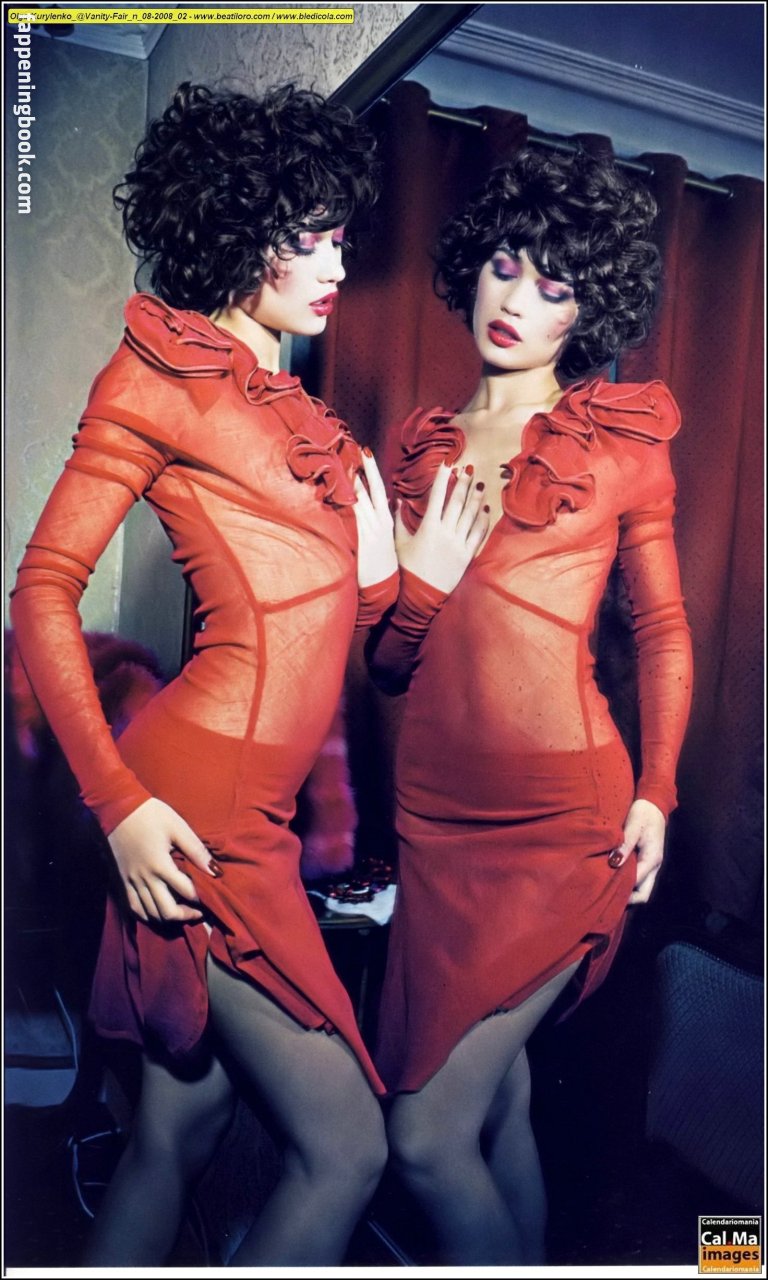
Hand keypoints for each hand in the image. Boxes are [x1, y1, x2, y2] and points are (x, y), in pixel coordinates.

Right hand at [108, 797, 219, 923]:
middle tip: (198, 912)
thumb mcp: (178, 827)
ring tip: (181, 913)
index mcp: (160, 865)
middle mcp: (145, 878)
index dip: (201, 898)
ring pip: (150, 913)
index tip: (210, 898)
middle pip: (167, 911)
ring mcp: (131, 881)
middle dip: (186, 915)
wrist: (118, 808)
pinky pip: (134, 908)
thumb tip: (215, 871)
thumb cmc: (151, 814)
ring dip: (168, 918)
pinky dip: (147, 915)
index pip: (186, 891)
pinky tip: (157, 912)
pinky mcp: (122, 881)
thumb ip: (197, 851)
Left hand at [353, 449, 397, 588]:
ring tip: (343, 463)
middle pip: (370, 489)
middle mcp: (379, 521)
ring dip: (351, 482)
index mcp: (386, 520)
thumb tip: (389, 501)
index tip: (365, 451)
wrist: (384, 588)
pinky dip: (346, 502)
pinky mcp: (361, 539)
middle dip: (364, 469)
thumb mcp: (390, 539)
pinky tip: (338, 491)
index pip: (378, 488)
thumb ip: (387, 519)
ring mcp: (370, 530)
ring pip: (359, 500)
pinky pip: (353, 516)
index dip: (372, 470)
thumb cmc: (385, 565)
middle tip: (358, 448)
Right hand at [395, 463, 489, 592]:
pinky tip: (485, 510)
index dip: (443, 478)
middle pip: (457, 502)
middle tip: (469, 469)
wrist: (419, 596)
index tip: (448, 464)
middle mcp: (445, 533)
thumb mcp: (398, 543)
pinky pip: (478, 535)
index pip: (437, 496)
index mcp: (428, 527)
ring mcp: (458, 544)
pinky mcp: (466, 556)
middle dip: (464, 484)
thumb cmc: (406, 570)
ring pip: (470, 516)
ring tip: (481, 485)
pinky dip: (483, 521)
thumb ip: (398, 520)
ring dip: (476, 499)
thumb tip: (397, 500)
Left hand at [609, 798, 666, 903]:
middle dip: (627, 899)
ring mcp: (651, 865)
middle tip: (605, 898)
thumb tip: (613, 863)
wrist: (653, 804)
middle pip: (643, 894)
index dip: (622, 890)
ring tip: (606, 890)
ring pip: (641, 888)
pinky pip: (638, 879)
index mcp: (652, 859)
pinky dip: (627, 883)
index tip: (604, 891)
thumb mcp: (633, 826)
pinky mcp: (645, 861)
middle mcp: (654, 866)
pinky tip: (612, 879)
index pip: (638, 884)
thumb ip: (624, 844)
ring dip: (627, 892)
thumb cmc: (643, 813)